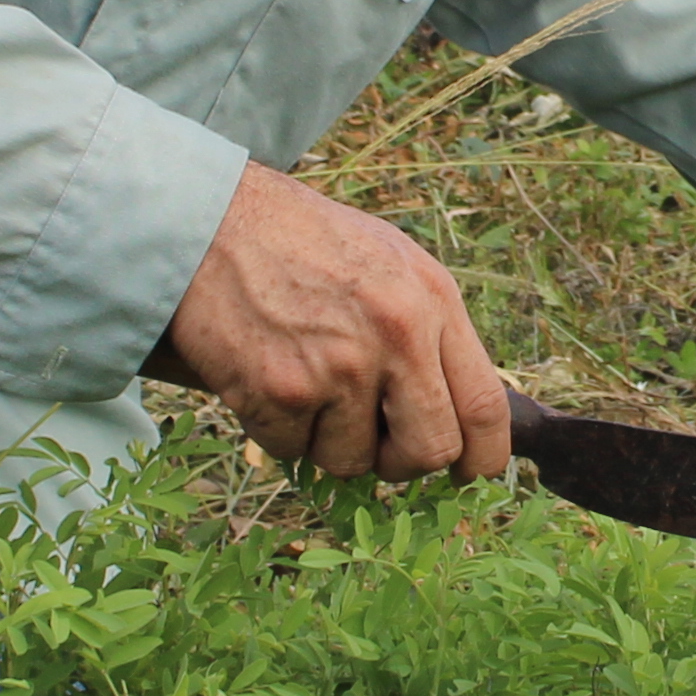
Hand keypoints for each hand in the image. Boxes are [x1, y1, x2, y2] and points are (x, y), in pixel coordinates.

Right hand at [161, 162, 514, 480]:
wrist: (211, 220)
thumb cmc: (301, 242)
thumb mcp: (392, 263)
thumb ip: (429, 331)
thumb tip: (456, 409)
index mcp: (432, 301)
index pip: (485, 407)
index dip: (481, 457)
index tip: (468, 475)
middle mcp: (395, 336)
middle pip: (430, 451)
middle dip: (401, 462)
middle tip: (375, 442)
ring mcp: (338, 368)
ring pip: (354, 461)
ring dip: (329, 441)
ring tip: (306, 383)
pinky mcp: (281, 392)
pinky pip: (293, 451)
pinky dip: (279, 430)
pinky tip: (266, 379)